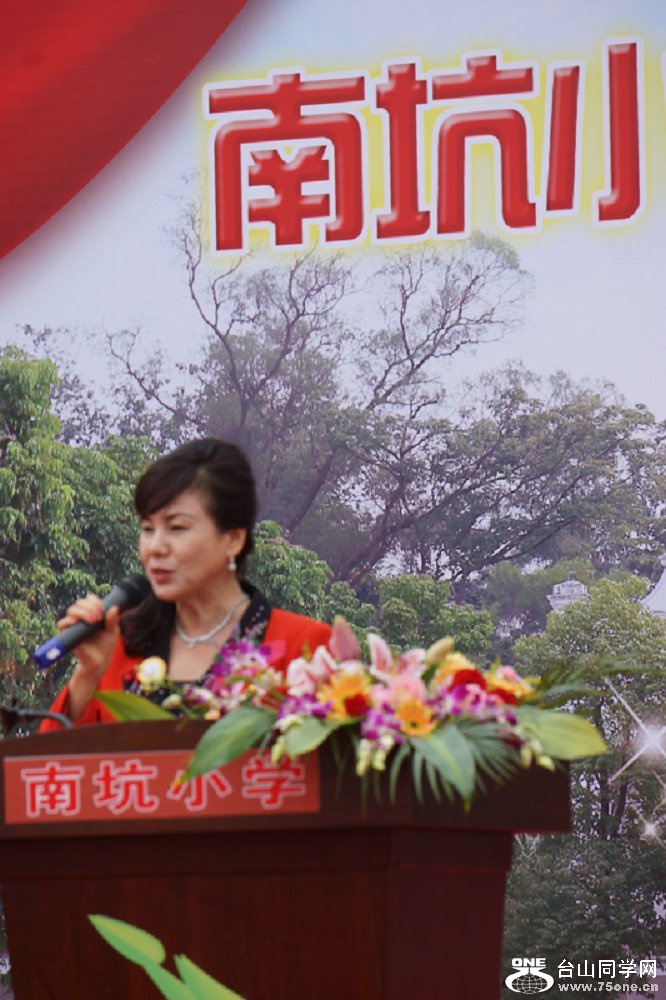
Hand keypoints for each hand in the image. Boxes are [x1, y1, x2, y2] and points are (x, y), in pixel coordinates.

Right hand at [59, 595, 120, 720]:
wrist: (99, 661)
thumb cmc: (106, 645)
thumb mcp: (113, 632)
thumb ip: (113, 620)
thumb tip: (114, 607)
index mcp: (92, 613)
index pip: (89, 600)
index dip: (95, 601)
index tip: (102, 609)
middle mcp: (82, 617)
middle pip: (79, 602)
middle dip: (89, 606)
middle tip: (98, 616)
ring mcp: (74, 625)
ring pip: (71, 610)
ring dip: (82, 612)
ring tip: (93, 620)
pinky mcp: (67, 634)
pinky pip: (62, 623)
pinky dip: (68, 621)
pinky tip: (76, 622)